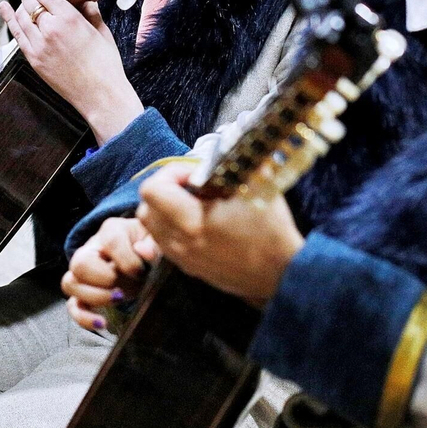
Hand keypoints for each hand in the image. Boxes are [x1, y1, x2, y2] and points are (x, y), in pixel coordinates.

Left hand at [2, 0, 140, 141]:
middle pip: (29, 0)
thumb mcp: (102, 31)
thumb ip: (90, 11)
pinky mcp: (33, 59)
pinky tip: (4, 8)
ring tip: (33, 7)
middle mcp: (50, 30)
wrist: (99, 95)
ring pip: (20, 15)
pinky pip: (16, 34)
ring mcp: (38, 46)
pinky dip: (9, 19)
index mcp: (69, 19)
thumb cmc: (105, 65)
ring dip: (25, 7)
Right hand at [62, 217, 152, 331]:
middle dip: (103, 279)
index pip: (111, 241)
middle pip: (80, 263)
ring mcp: (83, 273)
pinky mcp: (83, 294)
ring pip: (70, 284)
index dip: (127, 260)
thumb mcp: (154, 239)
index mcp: (111, 231)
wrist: (141, 256)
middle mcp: (90, 250)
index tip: (141, 272)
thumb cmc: (146, 245)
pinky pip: (72, 307)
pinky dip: (84, 318)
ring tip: (118, 300)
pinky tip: (102, 323)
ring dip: (94, 297)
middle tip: (124, 286)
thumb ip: (153, 245)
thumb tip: (145, 252)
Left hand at [136, 161, 305, 304]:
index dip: (170, 173)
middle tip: (190, 185)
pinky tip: (197, 223)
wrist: (282, 274)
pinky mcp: (190, 270)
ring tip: (192, 204)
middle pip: (144, 209)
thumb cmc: (271, 230)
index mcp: (192, 221)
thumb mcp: (256, 187)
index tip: (194, 174)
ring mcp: (183, 259)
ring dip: (164, 210)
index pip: (152, 190)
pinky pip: (164, 245)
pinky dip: (171, 229)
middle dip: (163, 190)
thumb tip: (218, 152)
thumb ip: (231, 166)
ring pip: (151, 229)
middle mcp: (180, 243)